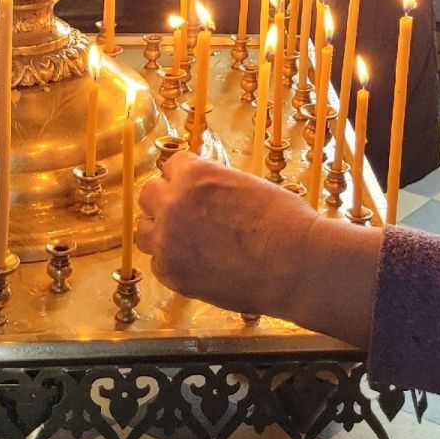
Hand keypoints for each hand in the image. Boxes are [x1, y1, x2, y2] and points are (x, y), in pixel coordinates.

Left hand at [139, 153, 318, 312]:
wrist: (296, 264)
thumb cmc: (283, 221)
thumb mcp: (246, 184)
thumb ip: (214, 185)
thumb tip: (203, 193)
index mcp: (194, 174)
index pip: (171, 165)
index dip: (183, 177)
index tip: (190, 188)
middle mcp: (173, 203)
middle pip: (148, 194)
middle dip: (164, 201)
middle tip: (183, 214)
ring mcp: (169, 241)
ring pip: (143, 231)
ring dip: (160, 232)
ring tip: (184, 240)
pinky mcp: (173, 274)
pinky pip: (157, 264)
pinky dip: (172, 263)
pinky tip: (195, 264)